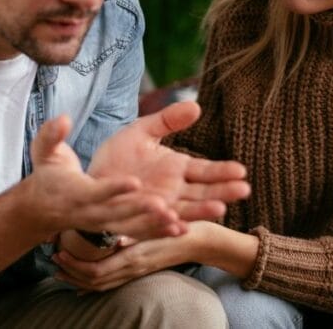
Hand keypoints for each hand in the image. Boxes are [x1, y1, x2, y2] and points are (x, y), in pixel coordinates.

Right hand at [23, 115, 179, 240]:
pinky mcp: (115, 227)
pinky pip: (139, 232)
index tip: (133, 182)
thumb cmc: (48, 175)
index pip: (96, 191)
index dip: (113, 188)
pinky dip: (158, 232)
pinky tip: (182, 229)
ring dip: (155, 225)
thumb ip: (52, 135)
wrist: (44, 208)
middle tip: (163, 205)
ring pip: (132, 226)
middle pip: (119, 213)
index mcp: (77, 192)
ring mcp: (105, 223)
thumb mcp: (45, 152)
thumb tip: (63, 119)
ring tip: (179, 222)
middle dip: (141, 210)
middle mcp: (92, 212)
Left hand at [52, 224, 202, 291]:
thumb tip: (115, 240)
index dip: (74, 265)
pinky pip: (112, 282)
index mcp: (133, 257)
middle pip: (93, 280)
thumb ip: (138, 233)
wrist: (199, 240)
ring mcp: (136, 271)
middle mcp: (132, 268)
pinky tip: (83, 281)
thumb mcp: (158, 226)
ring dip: (78, 278)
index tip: (59, 253)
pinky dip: (94, 283)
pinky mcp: (139, 270)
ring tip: (61, 269)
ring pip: (101, 284)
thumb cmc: (178, 227)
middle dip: (71, 272)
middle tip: (53, 259)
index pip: (96, 270)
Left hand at [88, 101, 249, 224]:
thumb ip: (167, 120)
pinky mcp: (137, 220)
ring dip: (200, 211)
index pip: (205, 171)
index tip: (241, 170)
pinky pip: (154, 224)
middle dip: (222, 192)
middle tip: (243, 190)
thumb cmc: (118, 156)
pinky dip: (166, 226)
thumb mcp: (142, 131)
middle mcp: (172, 191)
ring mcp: (157, 207)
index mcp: (176, 169)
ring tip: (219, 208)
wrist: (90, 179)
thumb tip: (196, 106)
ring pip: (183, 210)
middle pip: (202, 193)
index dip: (222, 171)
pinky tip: (179, 224)